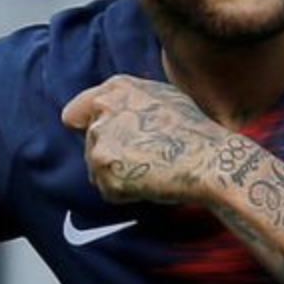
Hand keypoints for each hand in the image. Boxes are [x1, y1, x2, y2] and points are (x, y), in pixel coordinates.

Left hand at [61, 75, 227, 205]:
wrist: (209, 159)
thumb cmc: (195, 131)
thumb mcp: (162, 97)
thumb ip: (130, 101)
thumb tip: (113, 111)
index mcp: (114, 90)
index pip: (74, 114)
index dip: (87, 130)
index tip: (105, 141)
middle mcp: (102, 111)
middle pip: (88, 145)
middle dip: (110, 155)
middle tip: (144, 159)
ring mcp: (101, 140)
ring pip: (96, 169)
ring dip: (119, 175)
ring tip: (151, 170)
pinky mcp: (105, 170)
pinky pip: (109, 191)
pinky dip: (126, 193)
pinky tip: (150, 183)